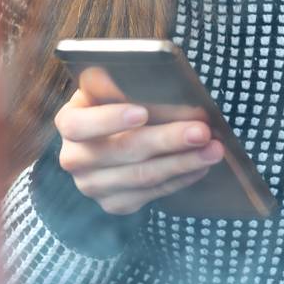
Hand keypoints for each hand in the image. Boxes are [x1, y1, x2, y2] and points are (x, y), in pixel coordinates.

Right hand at [53, 66, 222, 214]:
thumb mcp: (114, 88)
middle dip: (167, 140)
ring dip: (183, 162)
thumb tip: (153, 79)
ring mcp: (93, 186)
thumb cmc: (119, 103)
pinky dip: (180, 178)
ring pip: (142, 176)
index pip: (80, 124)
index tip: (143, 112)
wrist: (113, 137)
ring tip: (214, 149)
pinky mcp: (114, 204)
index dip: (110, 119)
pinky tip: (201, 166)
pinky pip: (151, 194)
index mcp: (69, 122)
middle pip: (123, 151)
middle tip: (202, 131)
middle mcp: (74, 158)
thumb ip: (123, 84)